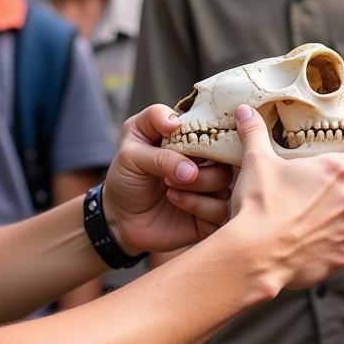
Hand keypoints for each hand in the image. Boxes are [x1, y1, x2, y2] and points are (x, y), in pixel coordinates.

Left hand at [102, 104, 233, 254]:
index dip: (207, 130)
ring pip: (224, 180)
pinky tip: (175, 200)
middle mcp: (205, 161)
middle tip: (173, 171)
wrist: (120, 219)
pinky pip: (220, 208)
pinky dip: (197, 204)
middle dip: (200, 161)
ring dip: (197, 183)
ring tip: (169, 186)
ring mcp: (209, 189)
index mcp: (191, 138)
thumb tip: (176, 125)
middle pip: (223, 154)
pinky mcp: (210, 215)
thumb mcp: (131, 146)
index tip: (189, 141)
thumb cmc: (127, 177)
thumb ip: (151, 129)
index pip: (215, 124)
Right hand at [228, 103, 343, 291]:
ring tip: (320, 216)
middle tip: (320, 190)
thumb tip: (244, 109)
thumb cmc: (259, 204)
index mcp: (335, 171)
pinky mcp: (341, 257)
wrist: (254, 254)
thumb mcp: (256, 162)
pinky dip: (334, 244)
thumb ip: (254, 132)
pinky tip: (310, 242)